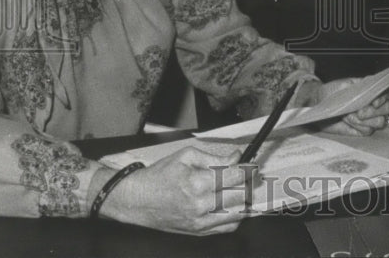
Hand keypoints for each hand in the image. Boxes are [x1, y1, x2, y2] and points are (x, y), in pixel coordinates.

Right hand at [99, 145, 247, 234]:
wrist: (137, 200)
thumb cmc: (159, 176)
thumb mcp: (186, 156)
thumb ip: (215, 158)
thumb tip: (236, 157)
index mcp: (196, 183)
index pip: (235, 176)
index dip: (248, 169)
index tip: (252, 165)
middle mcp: (199, 205)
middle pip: (239, 195)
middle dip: (248, 183)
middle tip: (248, 175)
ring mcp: (199, 222)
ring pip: (237, 214)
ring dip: (243, 201)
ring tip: (240, 190)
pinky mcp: (197, 232)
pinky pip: (227, 228)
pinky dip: (235, 216)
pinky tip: (231, 205)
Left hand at [315, 78, 388, 135]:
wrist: (319, 106)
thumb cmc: (332, 92)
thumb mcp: (345, 84)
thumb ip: (360, 86)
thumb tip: (372, 89)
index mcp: (371, 91)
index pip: (387, 93)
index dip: (383, 98)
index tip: (373, 102)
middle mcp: (373, 104)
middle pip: (387, 109)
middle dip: (373, 112)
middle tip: (359, 112)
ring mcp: (369, 118)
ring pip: (380, 122)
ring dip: (365, 120)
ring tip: (349, 115)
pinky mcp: (362, 130)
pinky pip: (368, 131)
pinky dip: (358, 126)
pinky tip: (347, 121)